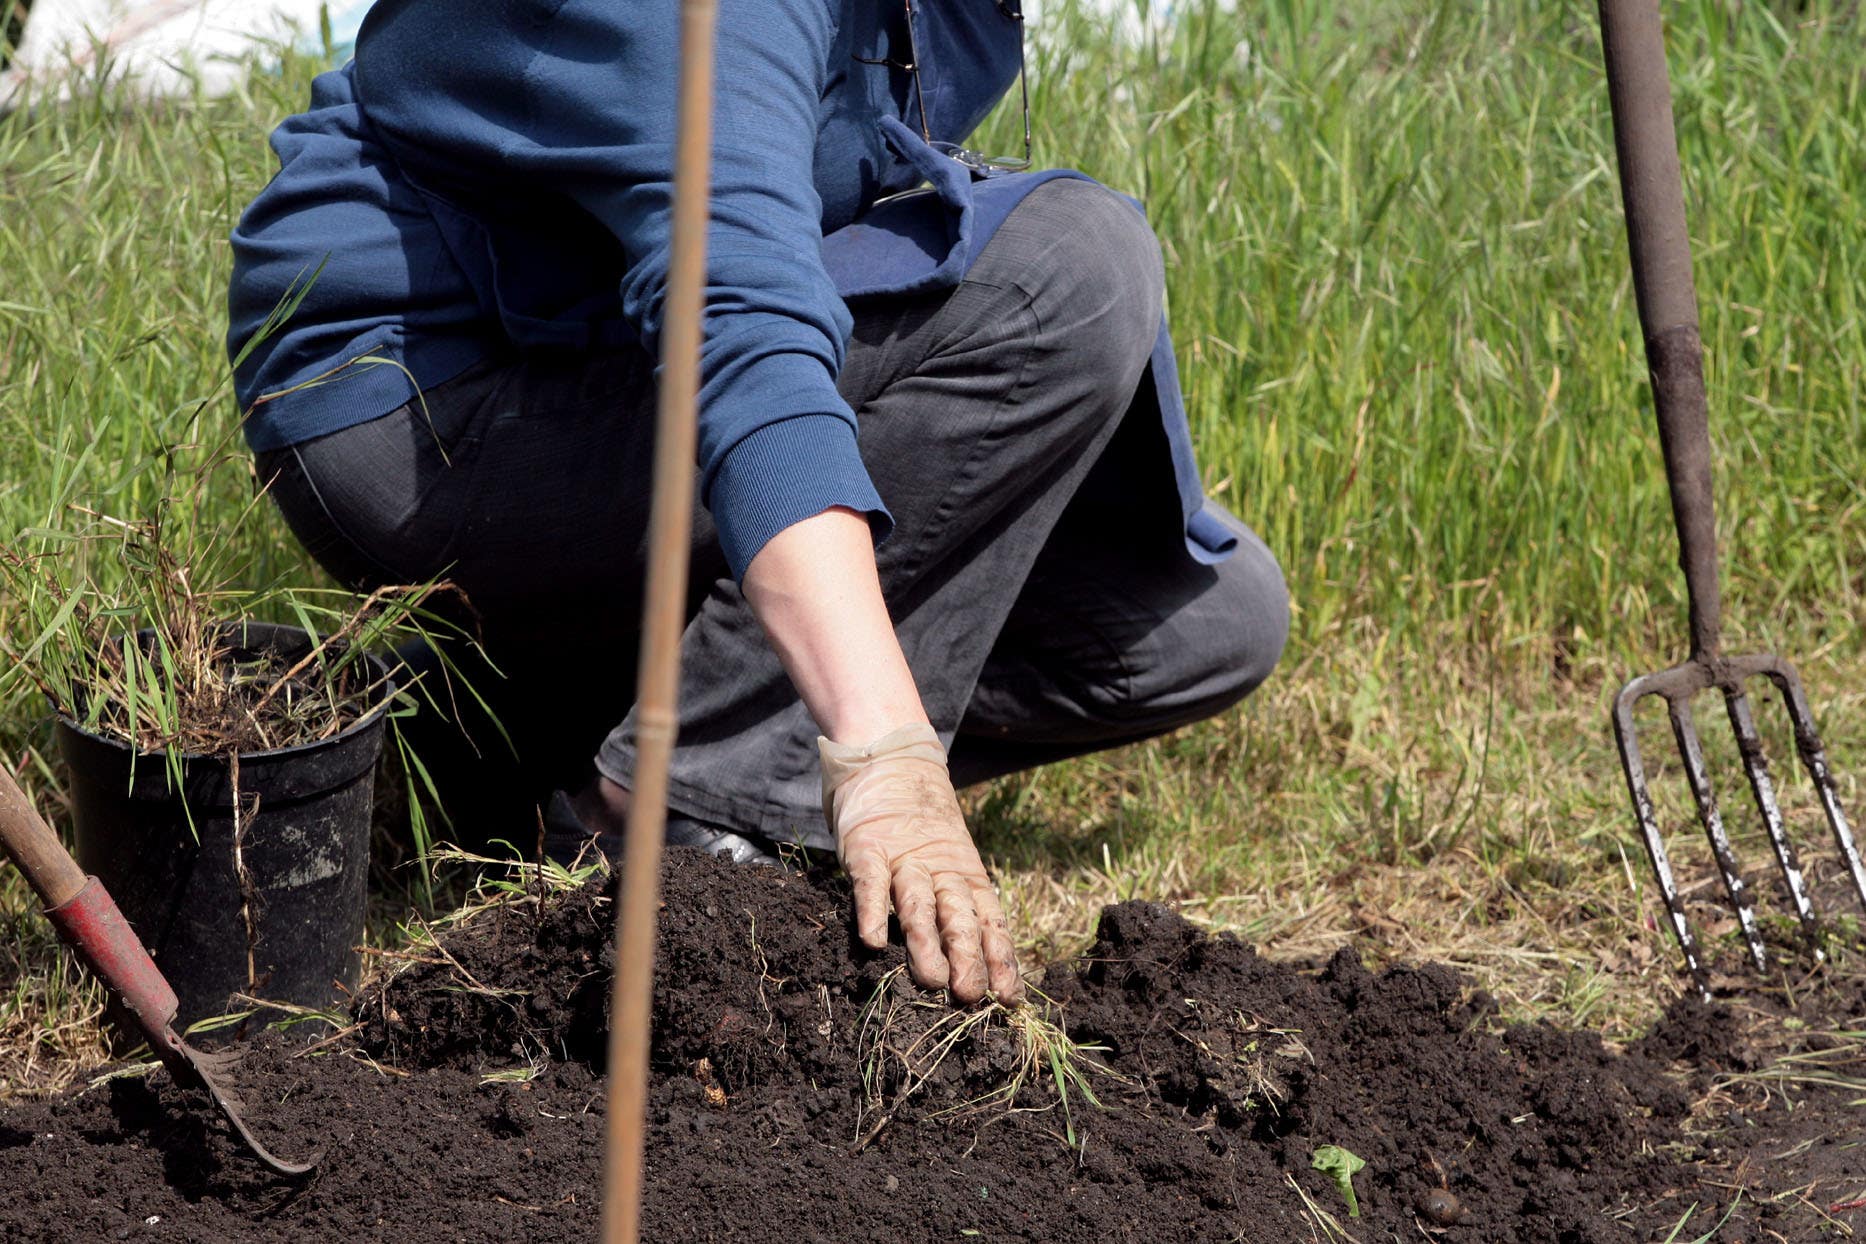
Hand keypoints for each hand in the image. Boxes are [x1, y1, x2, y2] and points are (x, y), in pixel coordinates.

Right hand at [821, 725, 1022, 1004]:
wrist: (889, 759)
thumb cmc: (920, 826)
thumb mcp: (948, 860)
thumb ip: (959, 906)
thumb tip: (981, 971)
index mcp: (965, 876)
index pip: (989, 923)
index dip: (1000, 959)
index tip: (1009, 999)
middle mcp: (939, 870)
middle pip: (957, 917)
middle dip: (967, 957)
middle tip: (971, 995)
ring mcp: (902, 858)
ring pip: (918, 904)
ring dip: (926, 943)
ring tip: (931, 979)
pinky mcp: (866, 847)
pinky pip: (870, 882)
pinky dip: (872, 910)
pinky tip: (874, 941)